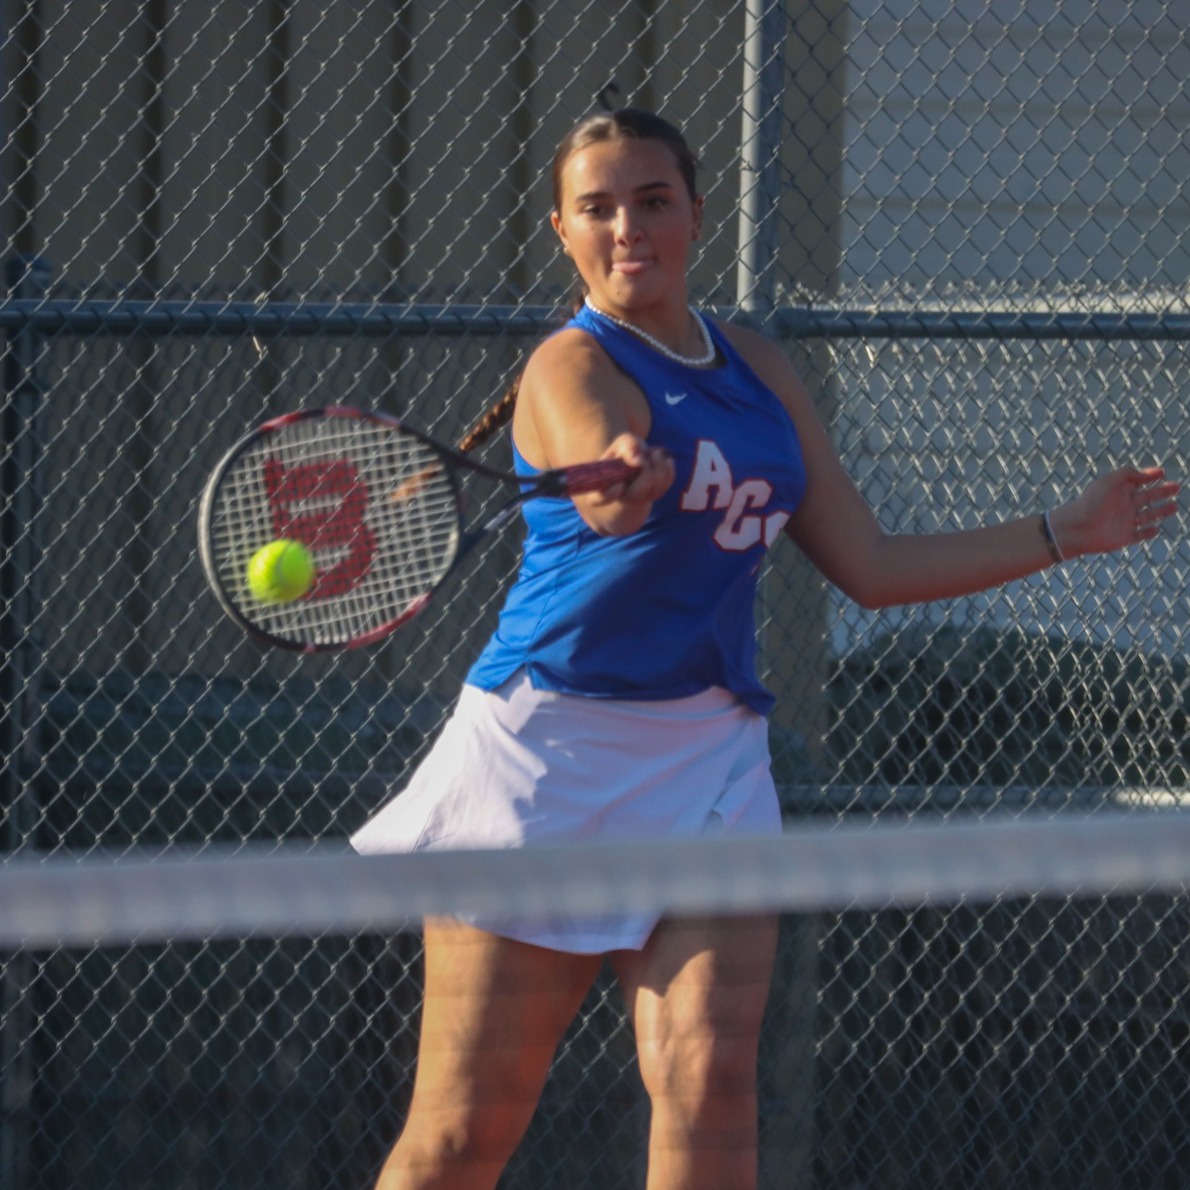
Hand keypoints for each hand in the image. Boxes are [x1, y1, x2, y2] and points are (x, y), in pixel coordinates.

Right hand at [575, 433, 673, 535]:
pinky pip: (667, 481)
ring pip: (655, 487)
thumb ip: (628, 446)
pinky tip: (660, 458)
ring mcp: (640, 499)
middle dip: (644, 470)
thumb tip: (638, 461)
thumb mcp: (623, 443)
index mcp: (603, 488)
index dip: (608, 495)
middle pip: (636, 494)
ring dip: (657, 464)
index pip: (600, 499)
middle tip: (644, 456)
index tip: (619, 485)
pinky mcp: (656, 494)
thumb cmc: (625, 453)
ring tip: (652, 454)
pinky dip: (667, 466)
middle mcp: (621, 498)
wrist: (637, 459)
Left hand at [1051, 466, 1179, 558]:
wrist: (1077, 529)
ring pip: (1147, 516)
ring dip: (1161, 511)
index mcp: (1119, 491)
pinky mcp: (1124, 537)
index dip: (1149, 476)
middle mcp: (1123, 506)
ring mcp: (1124, 522)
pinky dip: (1148, 533)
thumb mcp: (1110, 481)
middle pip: (1147, 497)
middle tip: (1176, 486)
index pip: (1138, 481)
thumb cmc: (1091, 502)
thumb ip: (1128, 474)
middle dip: (1162, 492)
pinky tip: (1156, 529)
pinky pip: (1139, 535)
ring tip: (1175, 506)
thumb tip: (1148, 474)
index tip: (1162, 472)